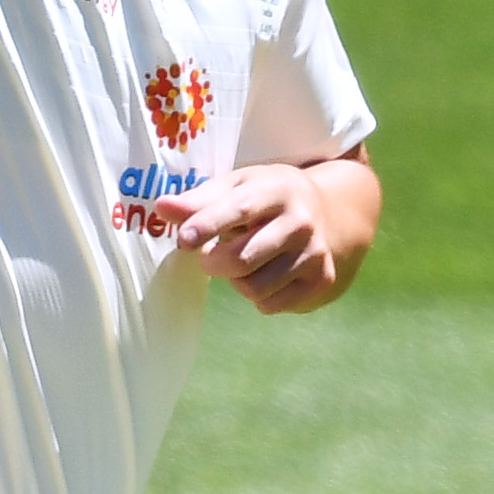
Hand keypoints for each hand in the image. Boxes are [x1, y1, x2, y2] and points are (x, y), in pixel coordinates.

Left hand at [175, 159, 373, 313]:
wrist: (332, 214)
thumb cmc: (268, 199)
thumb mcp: (237, 188)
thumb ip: (199, 201)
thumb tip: (161, 208)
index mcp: (277, 189)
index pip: (239, 209)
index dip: (208, 225)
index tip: (184, 240)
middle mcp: (301, 221)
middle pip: (241, 260)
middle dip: (213, 263)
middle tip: (209, 256)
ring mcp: (314, 253)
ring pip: (253, 289)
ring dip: (236, 281)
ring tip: (244, 262)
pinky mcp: (320, 281)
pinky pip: (270, 305)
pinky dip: (257, 297)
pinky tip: (265, 275)